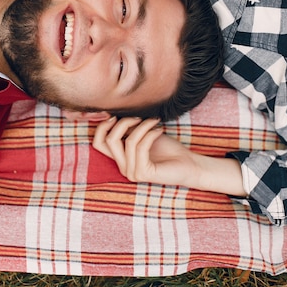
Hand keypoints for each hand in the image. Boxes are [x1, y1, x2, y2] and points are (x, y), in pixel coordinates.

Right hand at [93, 117, 245, 194]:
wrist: (188, 163)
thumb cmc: (167, 147)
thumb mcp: (143, 133)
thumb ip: (127, 128)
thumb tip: (114, 114)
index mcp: (120, 158)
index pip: (97, 143)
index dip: (101, 126)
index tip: (115, 113)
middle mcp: (123, 167)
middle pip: (108, 140)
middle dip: (123, 122)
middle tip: (140, 117)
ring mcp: (132, 172)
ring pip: (127, 141)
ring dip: (142, 126)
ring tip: (154, 121)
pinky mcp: (143, 173)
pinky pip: (140, 147)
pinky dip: (150, 133)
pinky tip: (160, 129)